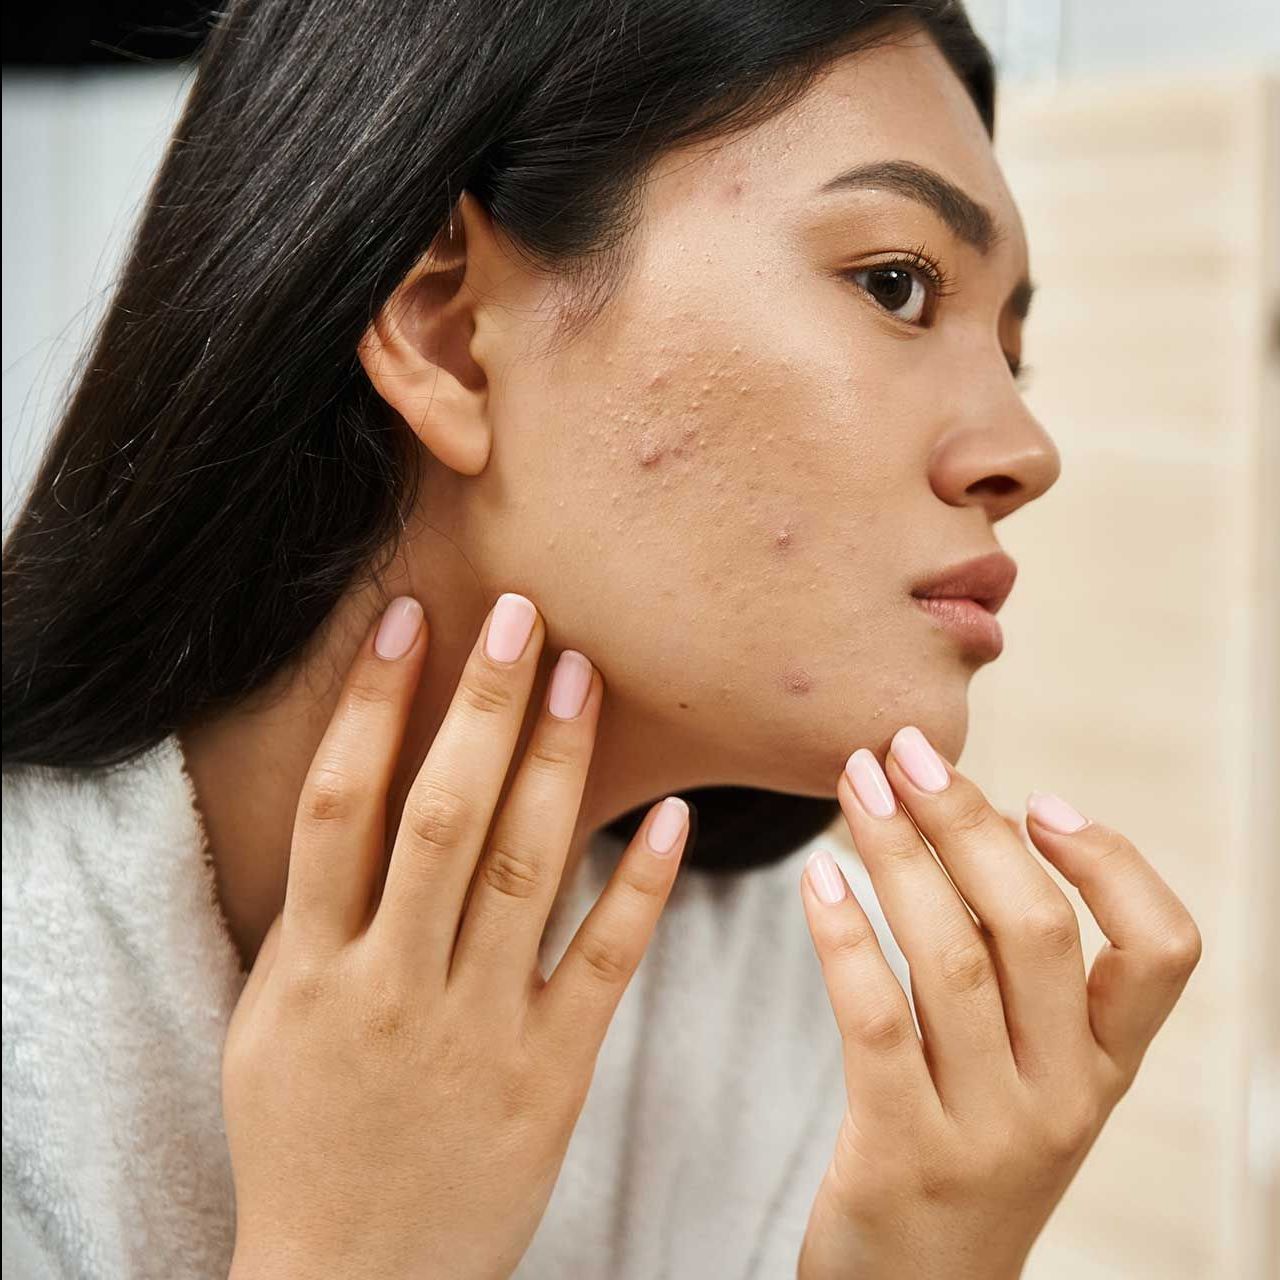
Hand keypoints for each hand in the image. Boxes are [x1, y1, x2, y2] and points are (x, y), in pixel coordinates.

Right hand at [221, 592, 690, 1279]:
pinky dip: (637, 884)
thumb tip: (350, 803)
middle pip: (438, 817)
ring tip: (580, 674)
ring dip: (556, 764)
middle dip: (478, 708)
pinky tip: (670, 814)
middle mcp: (393, 986)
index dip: (370, 705)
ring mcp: (477, 1030)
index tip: (409, 622)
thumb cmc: (305, 1140)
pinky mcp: (552, 1073)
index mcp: (311, 970)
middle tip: (518, 613)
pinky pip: (603, 962)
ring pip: (524, 870)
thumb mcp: (273, 1026)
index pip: (340, 806)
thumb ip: (313, 920)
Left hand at [796, 725, 1201, 1279]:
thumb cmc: (962, 1155)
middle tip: (903, 750)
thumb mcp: (1024, 1079)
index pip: (1164, 953)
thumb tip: (974, 826)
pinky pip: (876, 1019)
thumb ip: (1018, 978)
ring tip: (853, 786)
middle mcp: (1065, 1098)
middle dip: (966, 822)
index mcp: (1105, 1069)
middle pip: (1037, 929)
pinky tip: (815, 880)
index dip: (1113, 863)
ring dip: (898, 855)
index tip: (1040, 798)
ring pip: (953, 959)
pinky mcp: (903, 1153)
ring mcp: (989, 1132)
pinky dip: (846, 935)